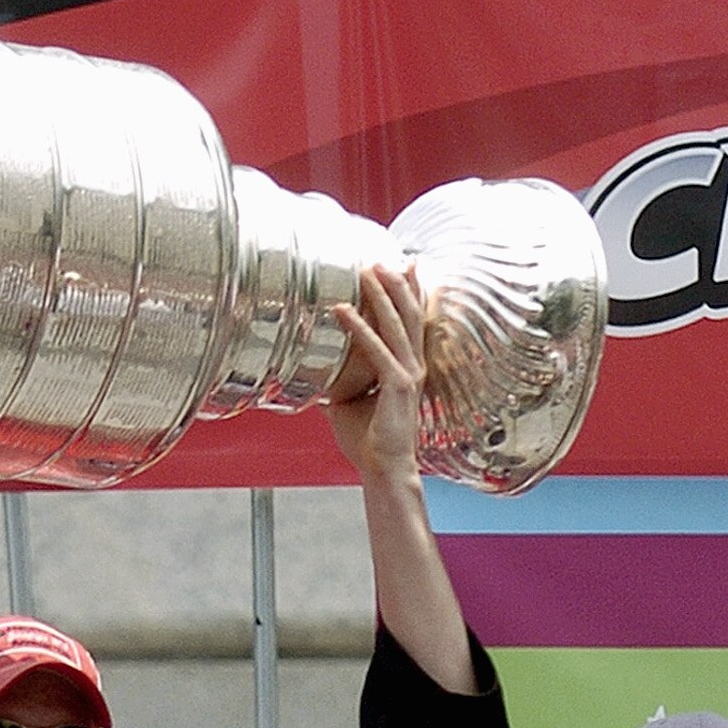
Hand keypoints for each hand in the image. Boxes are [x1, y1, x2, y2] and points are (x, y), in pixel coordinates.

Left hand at [324, 266, 426, 488]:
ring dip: (381, 296)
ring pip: (397, 325)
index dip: (408, 295)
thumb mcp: (350, 402)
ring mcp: (408, 376)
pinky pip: (376, 351)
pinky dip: (358, 328)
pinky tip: (342, 310)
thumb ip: (342, 381)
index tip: (401, 267)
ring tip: (366, 271)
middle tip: (382, 258)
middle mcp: (413, 367)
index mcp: (407, 369)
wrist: (384, 470)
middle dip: (397, 284)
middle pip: (410, 315)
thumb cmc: (369, 440)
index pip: (411, 324)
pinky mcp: (397, 387)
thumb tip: (314, 371)